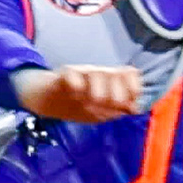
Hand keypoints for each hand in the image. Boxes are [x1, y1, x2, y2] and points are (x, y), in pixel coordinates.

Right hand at [15, 63, 144, 121]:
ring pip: (95, 74)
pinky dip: (76, 85)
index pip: (130, 74)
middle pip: (114, 74)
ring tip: (92, 103)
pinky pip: (72, 75)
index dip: (133, 88)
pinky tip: (76, 94)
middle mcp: (98, 73)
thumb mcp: (101, 110)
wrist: (46, 99)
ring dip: (97, 92)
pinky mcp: (62, 75)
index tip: (128, 104)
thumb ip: (118, 109)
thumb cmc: (77, 103)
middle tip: (109, 107)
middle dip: (116, 94)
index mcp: (110, 81)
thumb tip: (135, 109)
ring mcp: (80, 73)